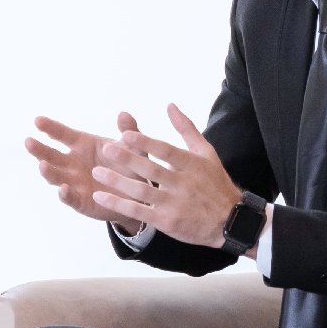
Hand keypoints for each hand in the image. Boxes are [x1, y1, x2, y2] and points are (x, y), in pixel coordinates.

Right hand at [25, 115, 146, 233]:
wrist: (138, 196)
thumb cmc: (130, 166)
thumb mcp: (133, 148)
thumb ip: (129, 132)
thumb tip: (124, 114)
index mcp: (82, 145)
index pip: (62, 135)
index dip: (50, 127)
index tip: (37, 120)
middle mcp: (73, 163)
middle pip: (51, 155)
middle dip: (39, 149)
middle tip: (29, 141)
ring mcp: (74, 182)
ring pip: (55, 176)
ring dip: (48, 171)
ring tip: (42, 165)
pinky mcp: (80, 201)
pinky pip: (69, 198)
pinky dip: (65, 194)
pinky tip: (63, 189)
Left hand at [89, 103, 241, 248]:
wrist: (230, 222)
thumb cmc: (215, 183)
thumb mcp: (206, 153)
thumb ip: (186, 129)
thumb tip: (169, 105)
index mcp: (192, 164)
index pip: (166, 151)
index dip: (146, 143)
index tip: (125, 134)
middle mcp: (183, 184)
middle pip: (152, 170)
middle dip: (128, 159)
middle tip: (106, 149)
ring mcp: (174, 204)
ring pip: (142, 191)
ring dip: (117, 182)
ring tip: (96, 172)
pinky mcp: (166, 221)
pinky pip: (138, 212)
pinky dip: (119, 204)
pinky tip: (100, 197)